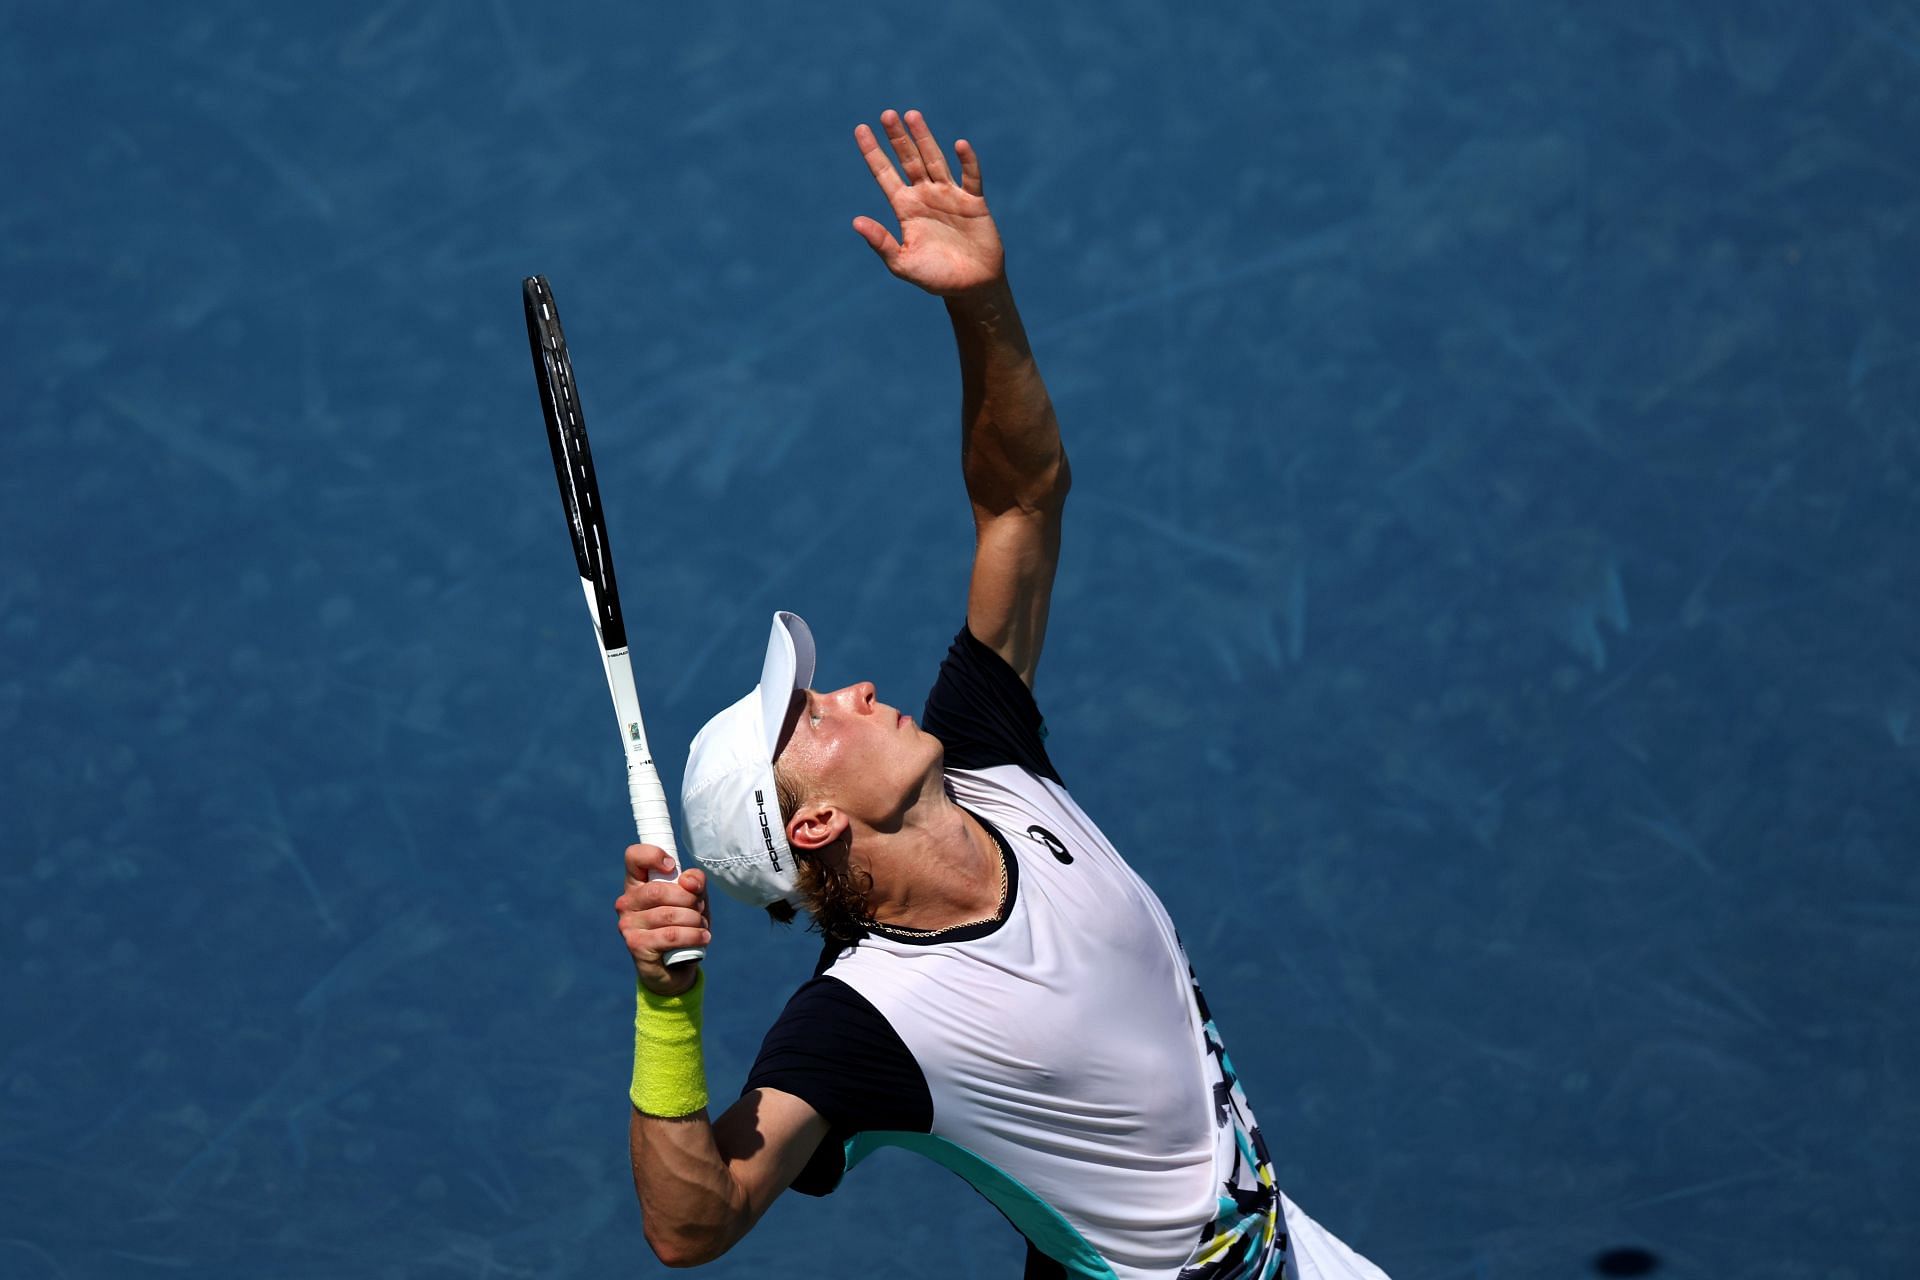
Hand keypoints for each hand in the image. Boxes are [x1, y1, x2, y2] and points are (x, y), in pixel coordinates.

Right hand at [616, 843, 710, 997]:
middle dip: (689, 899)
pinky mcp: (636, 945)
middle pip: (659, 890)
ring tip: (701, 927)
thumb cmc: (683, 925)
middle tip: (699, 909)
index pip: (634, 857)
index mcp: (637, 884)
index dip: (653, 855)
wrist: (674, 968)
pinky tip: (702, 938)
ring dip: (695, 920)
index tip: (672, 867)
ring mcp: (628, 924)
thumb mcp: (694, 900)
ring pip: (669, 914)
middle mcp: (627, 902)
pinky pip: (671, 935)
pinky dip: (693, 935)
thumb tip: (689, 881)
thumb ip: (695, 883)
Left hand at [852, 109, 1003, 296]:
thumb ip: (882, 243)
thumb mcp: (903, 264)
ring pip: (935, 160)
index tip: (860, 129)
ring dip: (924, 139)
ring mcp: (949, 196)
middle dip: (898, 138)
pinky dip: (967, 162)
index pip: (884, 174)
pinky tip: (960, 145)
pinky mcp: (974, 202)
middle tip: (887, 114)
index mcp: (905, 208)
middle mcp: (925, 196)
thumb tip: (856, 221)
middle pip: (908, 160)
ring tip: (912, 115)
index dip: (872, 152)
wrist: (972, 287)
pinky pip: (970, 177)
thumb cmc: (935, 278)